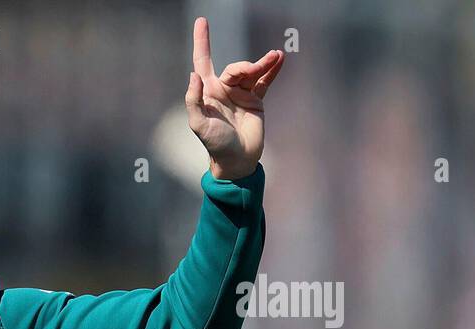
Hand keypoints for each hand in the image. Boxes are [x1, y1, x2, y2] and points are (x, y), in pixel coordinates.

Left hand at [185, 16, 283, 180]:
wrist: (237, 160)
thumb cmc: (215, 145)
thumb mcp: (199, 125)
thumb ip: (194, 100)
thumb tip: (194, 75)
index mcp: (207, 92)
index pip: (203, 61)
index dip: (202, 42)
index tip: (202, 21)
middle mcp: (223, 90)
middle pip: (235, 67)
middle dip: (248, 65)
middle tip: (258, 68)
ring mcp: (241, 94)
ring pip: (252, 71)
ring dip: (263, 63)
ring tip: (276, 56)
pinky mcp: (256, 101)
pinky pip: (265, 80)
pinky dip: (273, 70)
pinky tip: (280, 59)